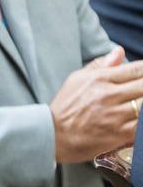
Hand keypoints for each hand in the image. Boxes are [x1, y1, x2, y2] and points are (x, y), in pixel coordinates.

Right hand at [51, 46, 142, 162]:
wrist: (53, 135)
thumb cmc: (65, 107)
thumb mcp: (76, 79)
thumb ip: (100, 65)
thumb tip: (119, 51)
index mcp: (98, 79)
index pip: (136, 69)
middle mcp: (108, 95)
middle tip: (141, 88)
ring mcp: (115, 115)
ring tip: (138, 100)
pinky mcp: (119, 133)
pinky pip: (141, 123)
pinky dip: (142, 119)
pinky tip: (137, 115)